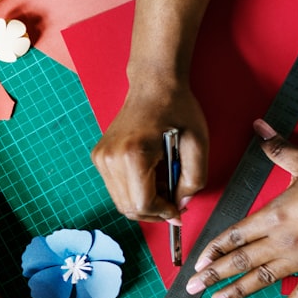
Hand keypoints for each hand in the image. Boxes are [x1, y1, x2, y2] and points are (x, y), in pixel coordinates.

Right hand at [90, 77, 208, 222]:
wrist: (154, 84)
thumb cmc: (176, 108)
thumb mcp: (197, 144)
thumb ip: (193, 180)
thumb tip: (180, 205)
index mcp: (133, 155)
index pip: (142, 205)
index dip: (163, 214)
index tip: (177, 212)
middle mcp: (110, 158)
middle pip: (127, 208)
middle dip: (153, 211)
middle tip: (173, 202)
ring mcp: (101, 158)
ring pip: (121, 201)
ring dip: (144, 202)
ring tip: (163, 184)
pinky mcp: (100, 157)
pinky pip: (116, 188)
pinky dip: (134, 190)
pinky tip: (150, 176)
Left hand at [186, 120, 297, 297]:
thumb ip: (277, 147)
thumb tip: (259, 126)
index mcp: (273, 215)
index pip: (233, 236)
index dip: (212, 250)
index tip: (196, 262)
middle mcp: (282, 241)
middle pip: (239, 261)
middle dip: (212, 276)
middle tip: (191, 289)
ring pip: (261, 279)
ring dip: (236, 293)